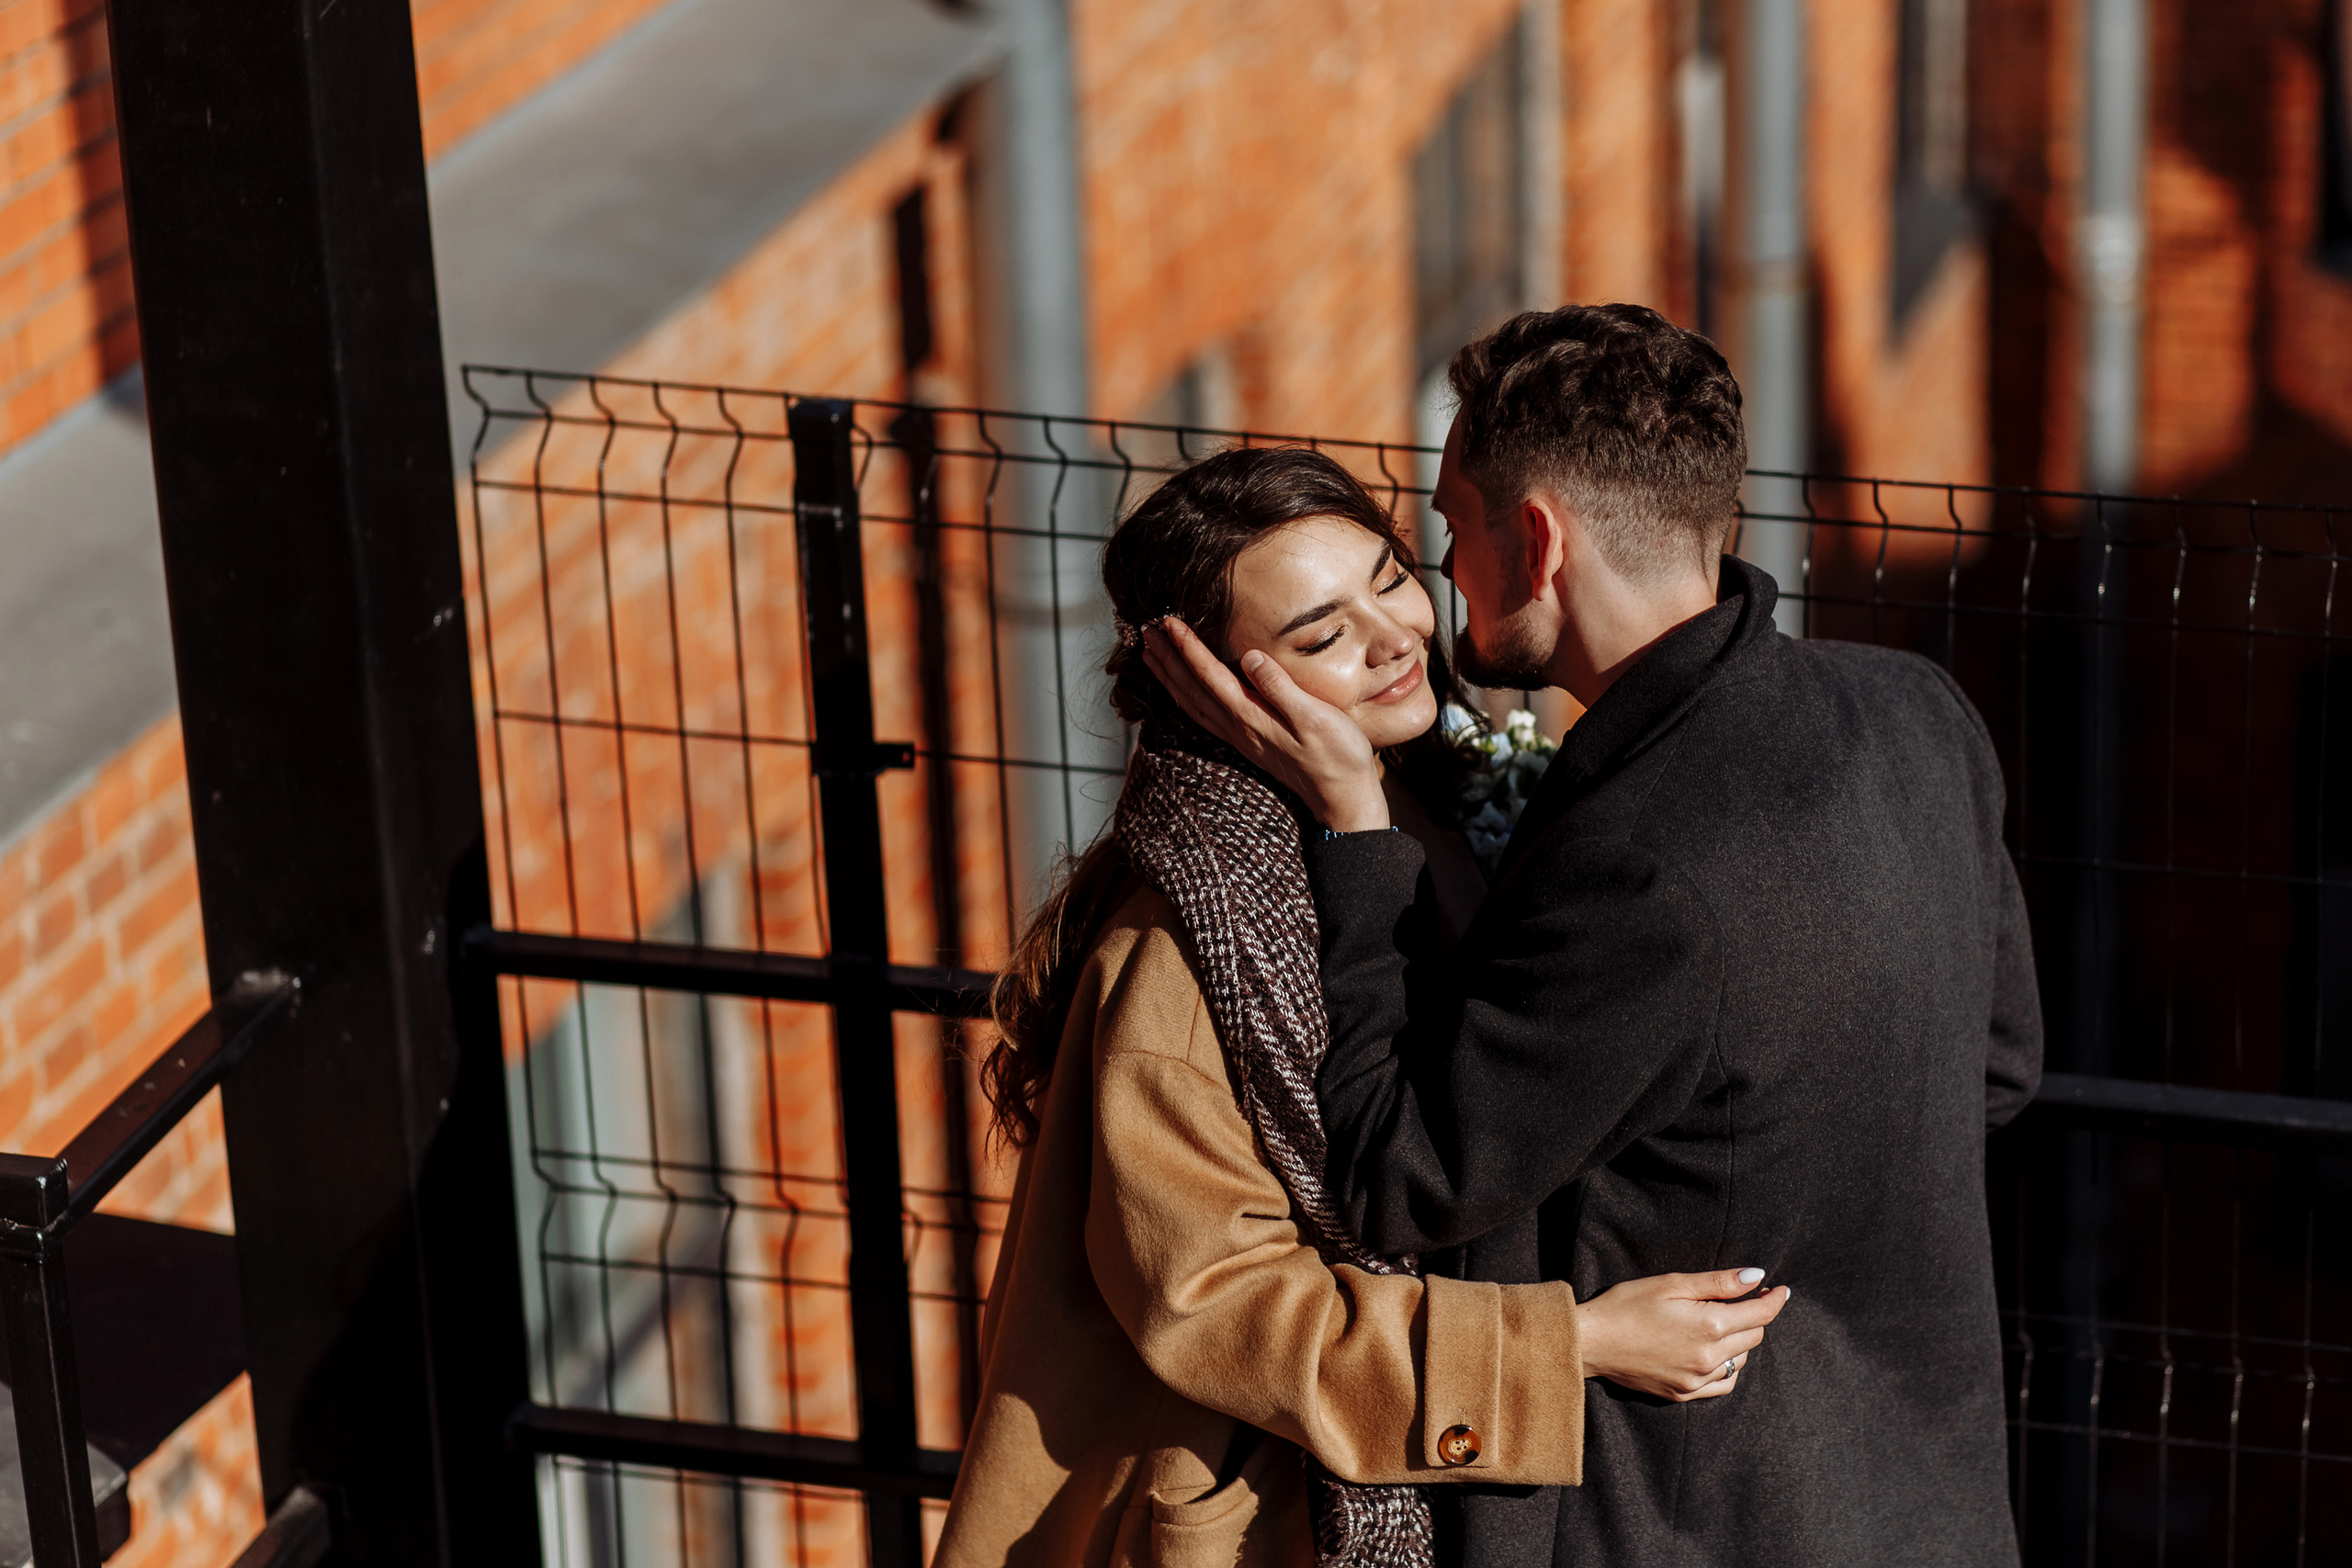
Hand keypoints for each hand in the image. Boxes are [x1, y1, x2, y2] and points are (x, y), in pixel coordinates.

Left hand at [1140, 618, 1390, 830]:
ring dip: (1169, 677)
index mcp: (1250, 717)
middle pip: (1190, 689)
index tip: (1167, 622)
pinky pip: (1204, 715)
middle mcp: (1238, 728)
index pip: (1209, 676)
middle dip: (1167, 658)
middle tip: (1146, 631)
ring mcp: (1240, 737)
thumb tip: (1249, 657)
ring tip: (1151, 655)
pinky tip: (1182, 690)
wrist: (1343, 798)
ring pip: (1192, 703)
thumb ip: (1279, 687)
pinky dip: (1185, 697)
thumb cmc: (1337, 756)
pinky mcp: (1248, 742)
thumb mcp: (1315, 717)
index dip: (1186, 648)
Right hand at [1577, 1269, 1790, 1401]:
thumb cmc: (1626, 1305)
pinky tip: (1713, 1352)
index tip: (1781, 1289)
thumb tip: (1757, 1277)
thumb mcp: (1673, 1283)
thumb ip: (1719, 1283)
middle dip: (1754, 1315)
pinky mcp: (1684, 1393)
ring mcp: (1697, 1380)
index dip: (1774, 1299)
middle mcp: (1709, 1358)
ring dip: (1739, 1340)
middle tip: (1745, 1298)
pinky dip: (1726, 1367)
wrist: (1591, 1342)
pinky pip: (1723, 1384)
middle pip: (1754, 1336)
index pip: (1759, 1314)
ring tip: (1720, 1322)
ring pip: (1740, 1360)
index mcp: (1709, 1326)